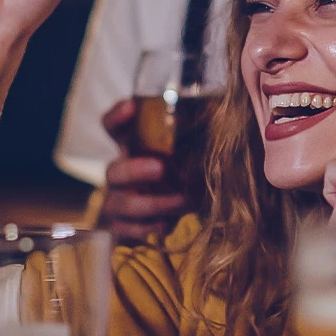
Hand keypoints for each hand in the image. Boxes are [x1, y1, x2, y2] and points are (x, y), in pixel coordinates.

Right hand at [97, 99, 188, 242]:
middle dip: (134, 170)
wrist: (173, 213)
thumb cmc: (182, 174)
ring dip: (151, 203)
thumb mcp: (188, 152)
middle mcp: (120, 172)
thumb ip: (196, 137)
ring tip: (181, 201)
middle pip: (113, 169)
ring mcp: (118, 200)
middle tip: (160, 168)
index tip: (132, 106)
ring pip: (119, 203)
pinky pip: (125, 229)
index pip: (113, 127)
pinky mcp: (121, 227)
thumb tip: (222, 117)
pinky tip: (166, 225)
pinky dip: (146, 227)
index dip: (117, 116)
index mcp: (132, 148)